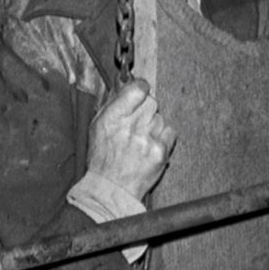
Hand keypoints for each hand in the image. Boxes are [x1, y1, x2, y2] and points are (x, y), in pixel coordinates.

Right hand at [86, 79, 175, 199]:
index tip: (141, 91)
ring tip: (141, 138)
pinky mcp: (160, 152)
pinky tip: (150, 145)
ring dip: (153, 124)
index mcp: (113, 116)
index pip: (138, 88)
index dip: (141, 88)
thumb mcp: (98, 125)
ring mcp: (147, 139)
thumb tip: (124, 81)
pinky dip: (162, 137)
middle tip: (138, 121)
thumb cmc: (103, 158)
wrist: (111, 188)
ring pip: (160, 117)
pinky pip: (170, 132)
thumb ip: (113, 101)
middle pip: (152, 102)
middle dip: (146, 109)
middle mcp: (131, 126)